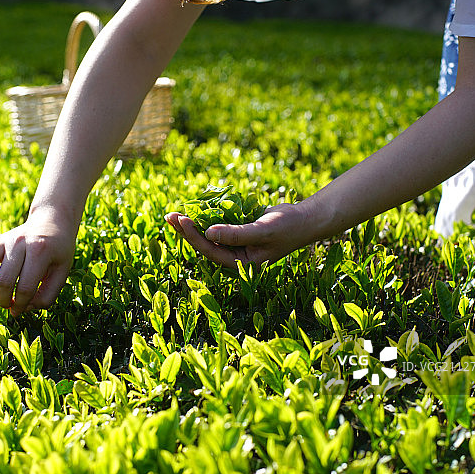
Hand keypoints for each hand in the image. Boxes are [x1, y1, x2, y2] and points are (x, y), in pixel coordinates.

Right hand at [0, 208, 76, 315]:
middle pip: (3, 279)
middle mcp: (19, 243)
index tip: (21, 309)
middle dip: (4, 300)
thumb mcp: (63, 272)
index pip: (26, 288)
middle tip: (8, 304)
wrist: (52, 221)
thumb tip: (23, 308)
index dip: (21, 305)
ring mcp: (4, 239)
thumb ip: (48, 294)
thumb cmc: (59, 250)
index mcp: (40, 251)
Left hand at [165, 203, 310, 267]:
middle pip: (205, 244)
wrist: (305, 219)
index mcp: (241, 263)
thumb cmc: (288, 226)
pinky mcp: (238, 233)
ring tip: (174, 213)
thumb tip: (207, 232)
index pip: (210, 250)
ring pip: (208, 235)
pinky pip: (217, 226)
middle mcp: (236, 257)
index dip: (193, 236)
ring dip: (193, 224)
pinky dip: (206, 218)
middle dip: (187, 231)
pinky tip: (194, 209)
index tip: (182, 219)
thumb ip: (236, 234)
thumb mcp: (263, 230)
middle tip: (169, 216)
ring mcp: (236, 245)